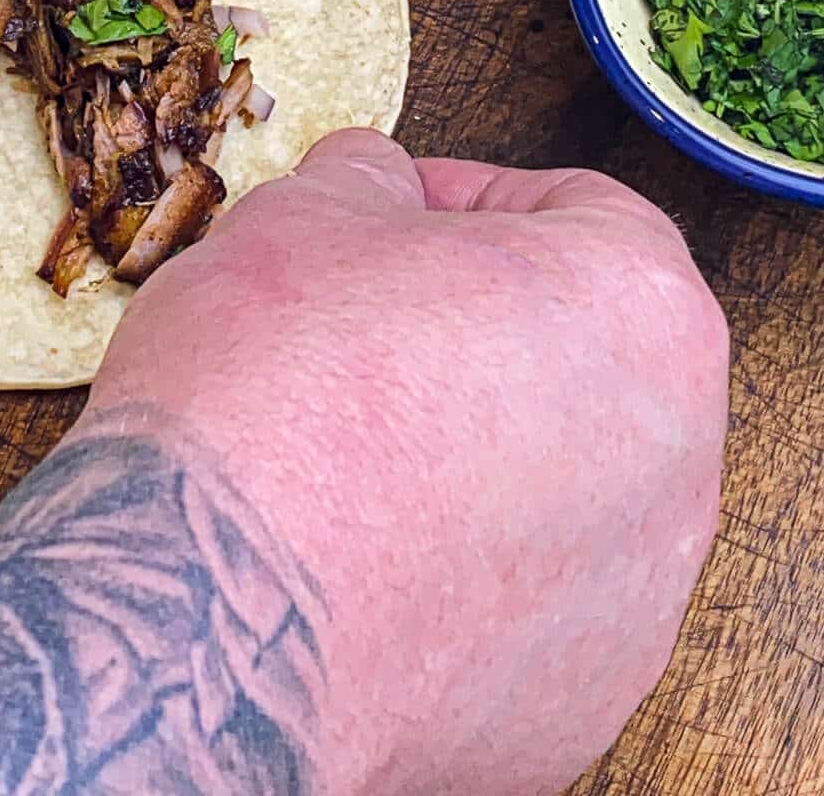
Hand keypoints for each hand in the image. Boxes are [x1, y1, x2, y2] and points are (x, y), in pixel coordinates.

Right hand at [87, 130, 729, 795]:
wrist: (207, 611)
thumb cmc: (272, 397)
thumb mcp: (301, 214)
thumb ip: (366, 180)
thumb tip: (375, 187)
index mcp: (638, 308)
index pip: (580, 210)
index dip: (467, 194)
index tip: (395, 210)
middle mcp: (671, 457)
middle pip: (576, 349)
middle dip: (469, 320)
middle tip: (364, 317)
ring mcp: (632, 593)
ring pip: (555, 480)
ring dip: (467, 446)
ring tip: (348, 441)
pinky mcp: (571, 698)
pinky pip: (522, 596)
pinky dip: (455, 564)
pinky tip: (357, 544)